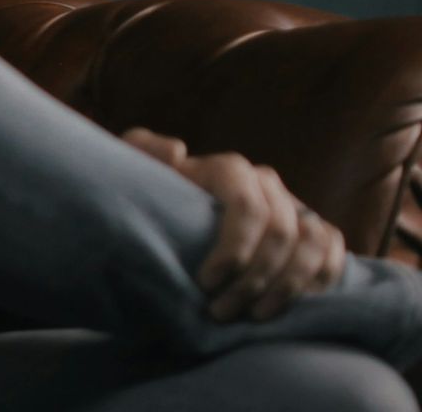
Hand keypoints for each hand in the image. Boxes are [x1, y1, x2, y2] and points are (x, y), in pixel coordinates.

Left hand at [122, 127, 345, 321]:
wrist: (170, 217)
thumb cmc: (151, 197)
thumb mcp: (134, 170)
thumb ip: (140, 150)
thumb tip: (177, 152)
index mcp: (229, 170)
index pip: (247, 206)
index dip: (233, 249)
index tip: (206, 283)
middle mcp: (267, 184)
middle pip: (279, 232)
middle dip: (254, 279)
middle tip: (221, 312)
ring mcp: (293, 206)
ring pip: (313, 242)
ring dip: (289, 286)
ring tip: (254, 316)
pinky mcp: (312, 230)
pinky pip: (333, 250)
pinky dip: (321, 279)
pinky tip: (293, 305)